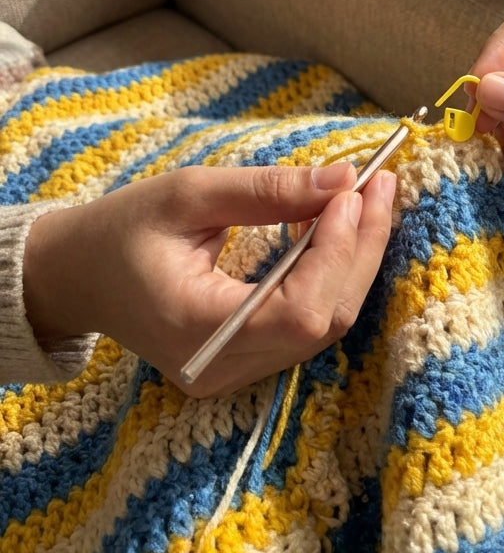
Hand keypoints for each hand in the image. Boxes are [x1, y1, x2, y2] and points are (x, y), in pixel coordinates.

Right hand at [23, 162, 395, 395]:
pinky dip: (330, 275)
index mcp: (197, 330)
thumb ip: (268, 190)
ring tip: (362, 199)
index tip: (354, 191)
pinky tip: (335, 229)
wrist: (76, 276)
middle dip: (361, 248)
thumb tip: (344, 178)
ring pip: (324, 325)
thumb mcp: (188, 194)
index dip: (338, 252)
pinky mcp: (244, 362)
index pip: (299, 310)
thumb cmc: (122, 229)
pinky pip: (306, 324)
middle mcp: (221, 367)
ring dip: (352, 259)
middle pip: (324, 320)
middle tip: (379, 184)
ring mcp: (234, 373)